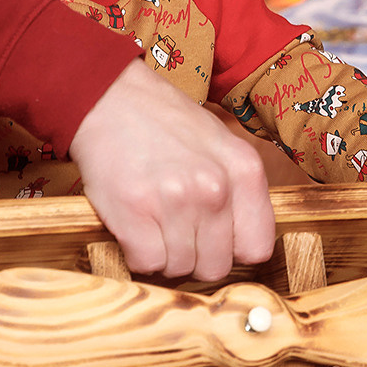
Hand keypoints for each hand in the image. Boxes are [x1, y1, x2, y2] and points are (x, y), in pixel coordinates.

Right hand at [69, 57, 275, 281]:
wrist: (109, 97)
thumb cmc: (164, 122)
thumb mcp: (221, 144)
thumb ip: (240, 192)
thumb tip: (245, 248)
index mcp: (244, 170)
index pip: (257, 248)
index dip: (232, 250)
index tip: (214, 241)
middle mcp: (215, 187)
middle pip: (216, 267)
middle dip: (195, 256)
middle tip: (176, 229)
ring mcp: (175, 200)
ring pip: (179, 269)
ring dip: (164, 254)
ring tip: (153, 220)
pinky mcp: (134, 212)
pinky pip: (146, 264)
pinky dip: (137, 254)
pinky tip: (135, 226)